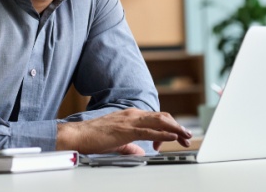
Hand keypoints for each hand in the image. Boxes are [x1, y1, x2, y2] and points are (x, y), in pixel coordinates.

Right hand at [56, 108, 191, 154]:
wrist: (78, 135)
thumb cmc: (93, 138)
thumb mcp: (117, 142)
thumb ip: (130, 146)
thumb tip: (141, 152)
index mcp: (130, 116)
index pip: (156, 118)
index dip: (169, 127)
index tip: (176, 138)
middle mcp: (132, 114)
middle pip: (162, 118)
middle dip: (177, 127)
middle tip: (187, 136)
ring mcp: (130, 120)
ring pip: (159, 121)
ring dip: (175, 129)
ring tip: (185, 136)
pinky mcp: (126, 130)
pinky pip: (149, 131)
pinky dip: (163, 133)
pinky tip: (172, 137)